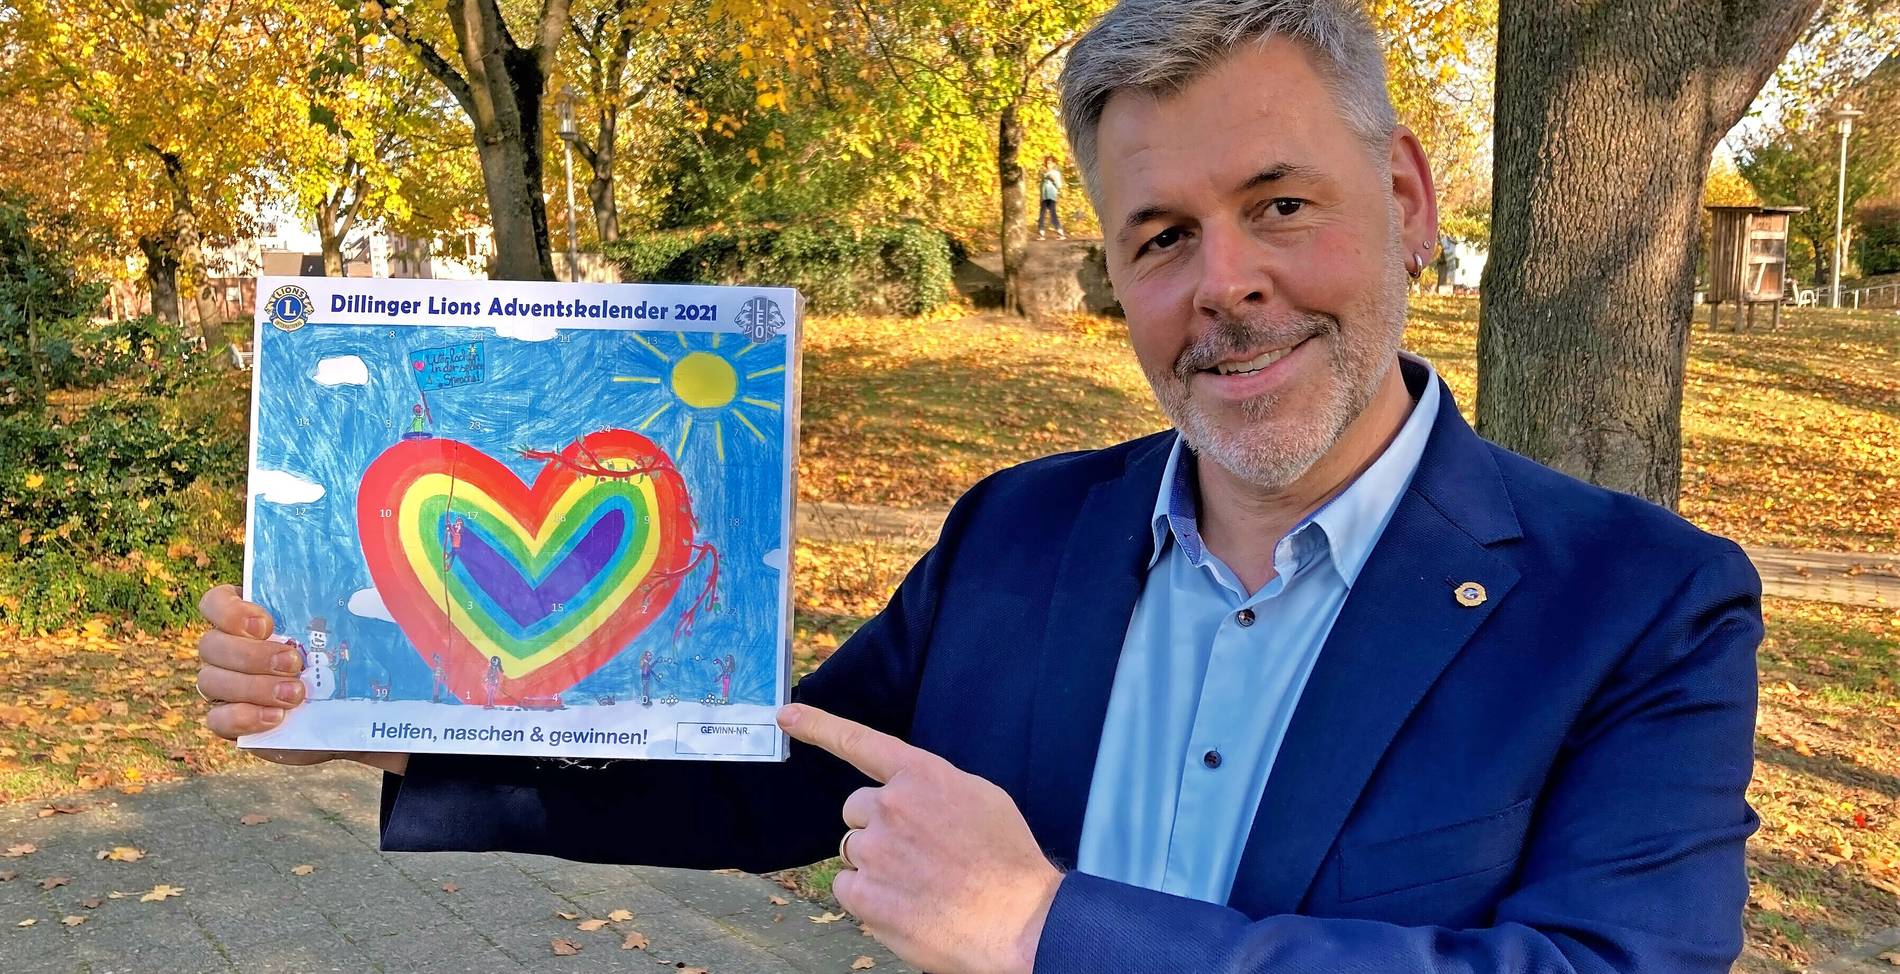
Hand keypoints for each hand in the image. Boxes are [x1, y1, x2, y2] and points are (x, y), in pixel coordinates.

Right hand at [196, 585, 407, 774]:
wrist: (346, 708)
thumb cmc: (339, 656)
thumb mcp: (341, 628)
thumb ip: (338, 606)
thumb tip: (360, 593)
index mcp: (246, 617)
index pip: (215, 602)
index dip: (230, 611)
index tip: (266, 624)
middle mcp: (227, 648)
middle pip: (211, 644)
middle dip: (251, 654)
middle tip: (293, 662)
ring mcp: (225, 686)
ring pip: (211, 681)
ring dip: (254, 687)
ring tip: (297, 693)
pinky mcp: (232, 721)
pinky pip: (217, 720)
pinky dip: (244, 717)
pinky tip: (276, 717)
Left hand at [778, 703, 1060, 973]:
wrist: (1017, 920)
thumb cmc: (1007, 860)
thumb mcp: (981, 798)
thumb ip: (935, 788)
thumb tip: (912, 795)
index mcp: (921, 776)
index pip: (860, 742)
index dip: (819, 726)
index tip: (785, 716)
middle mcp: (891, 806)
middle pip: (856, 808)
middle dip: (877, 826)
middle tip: (915, 853)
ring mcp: (875, 850)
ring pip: (853, 849)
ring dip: (875, 863)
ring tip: (918, 883)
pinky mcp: (865, 894)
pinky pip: (846, 887)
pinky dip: (868, 898)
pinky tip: (905, 905)